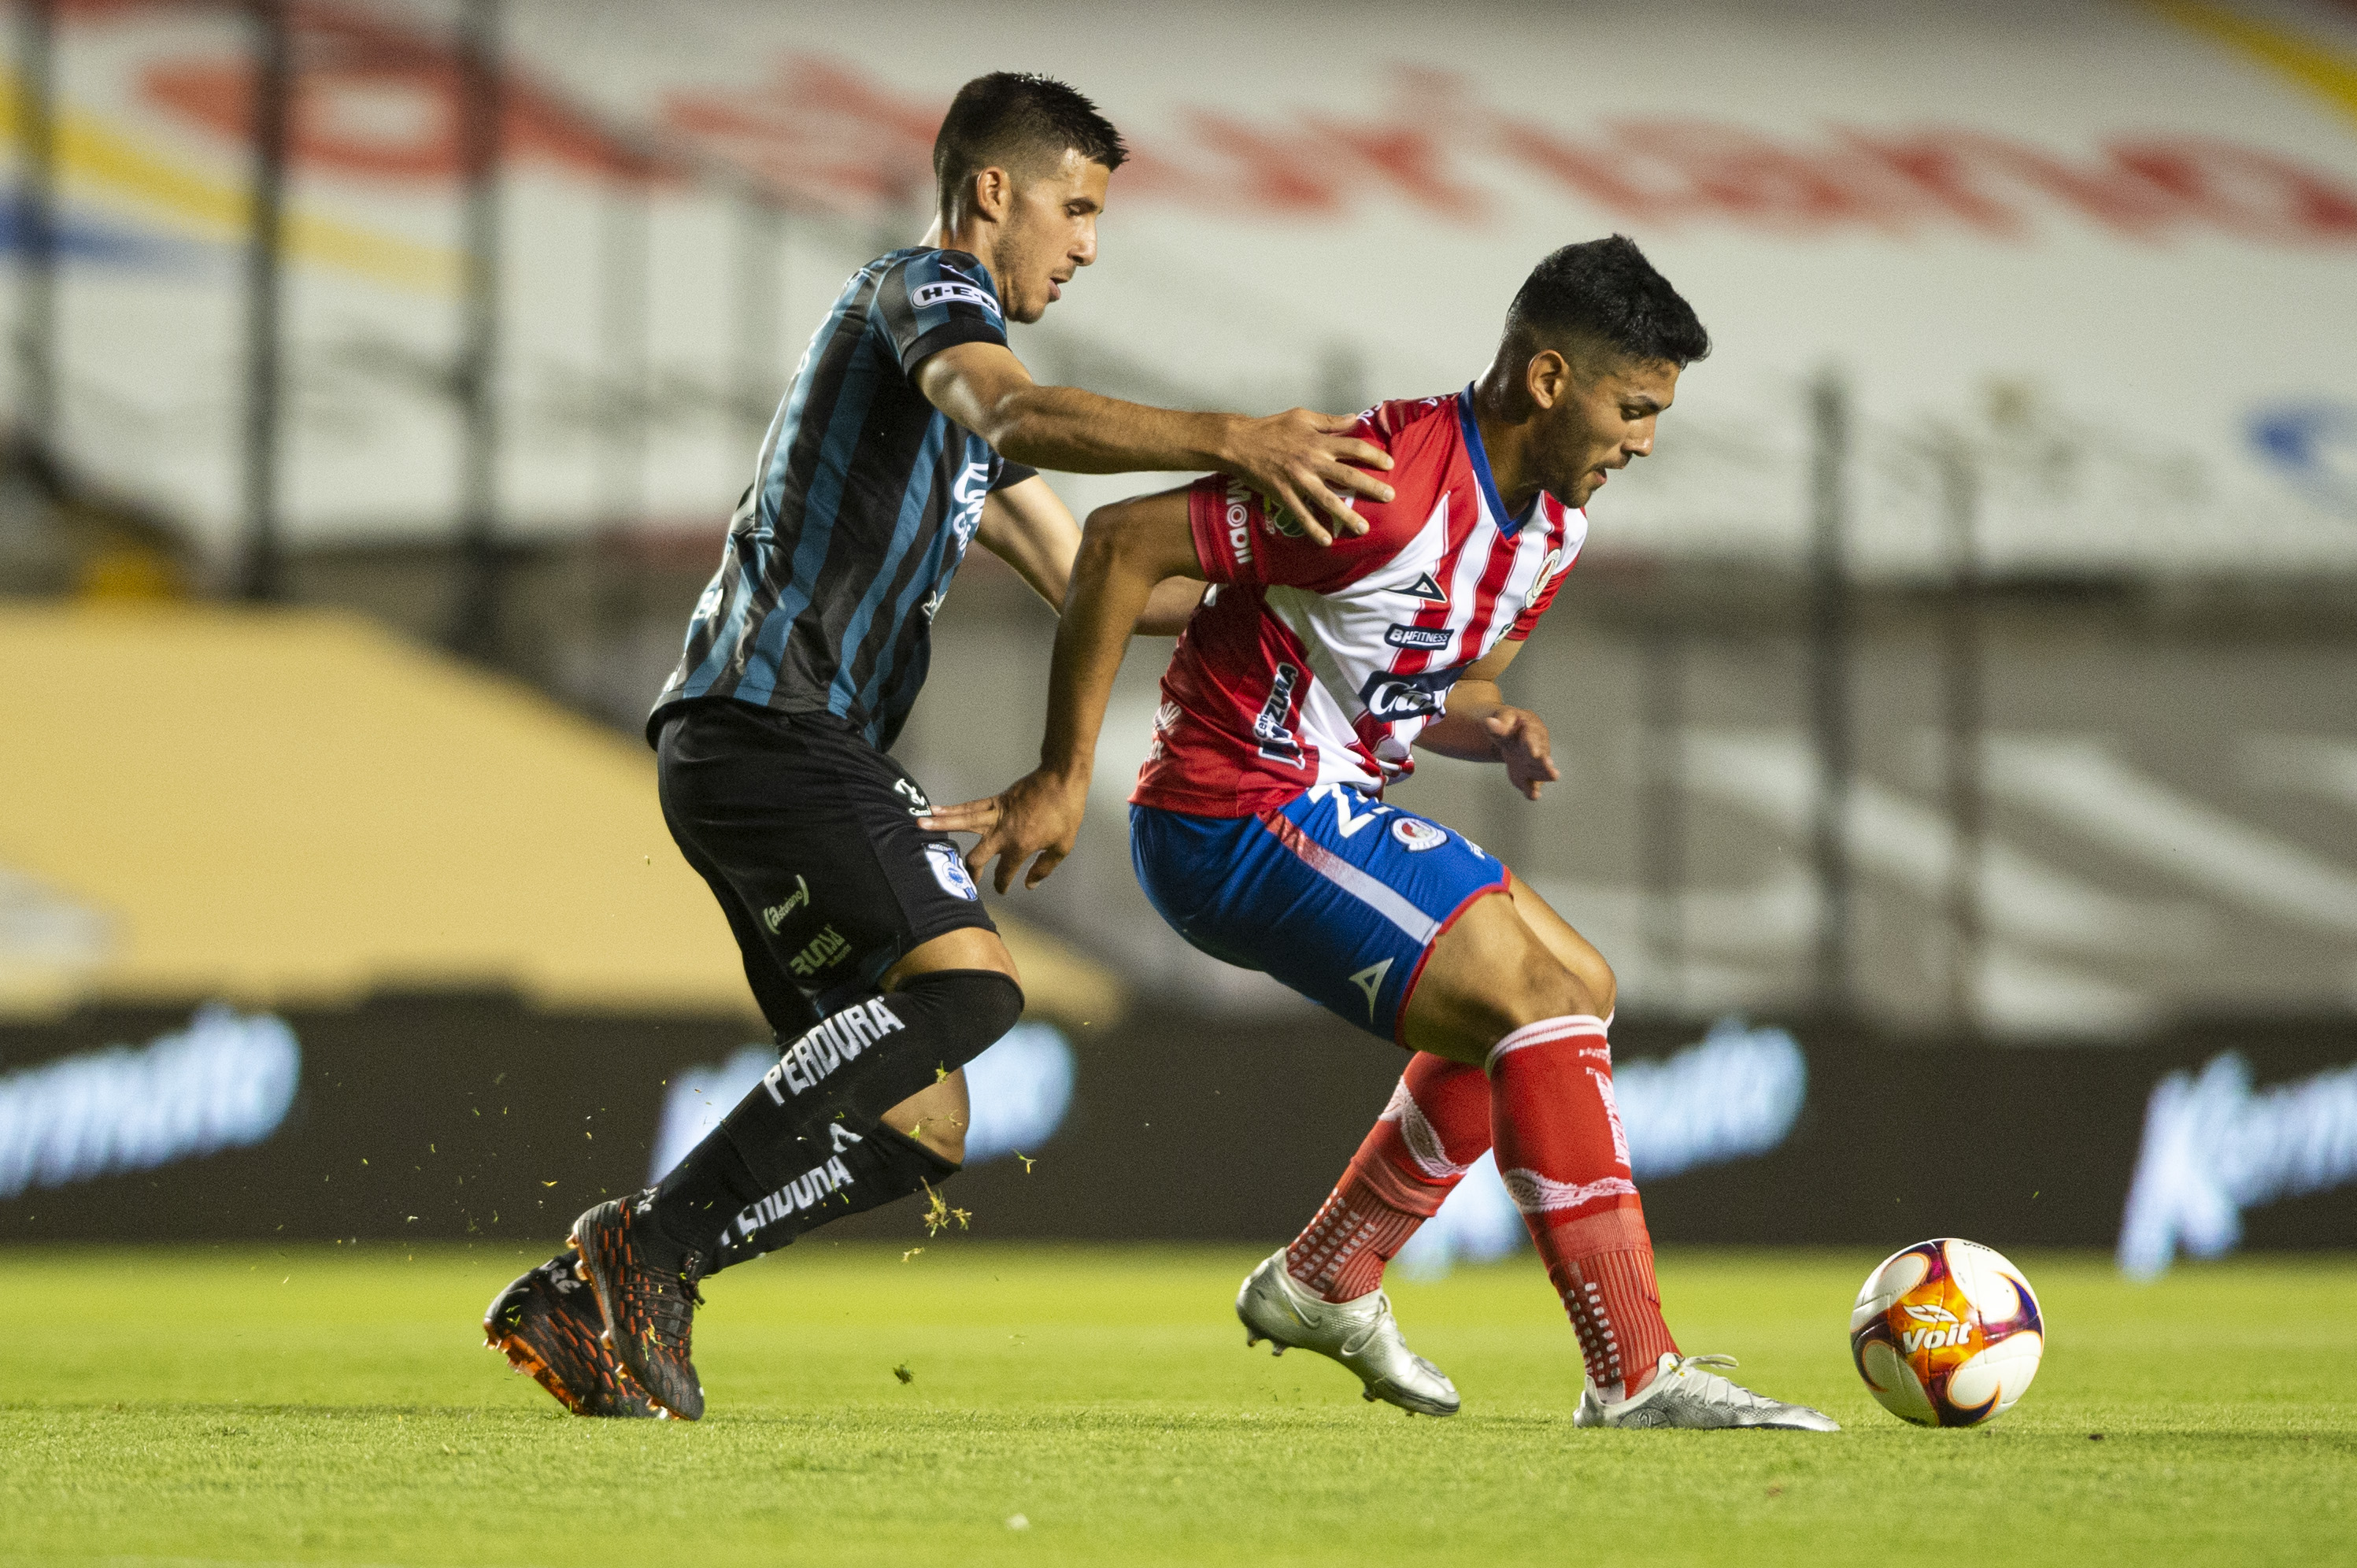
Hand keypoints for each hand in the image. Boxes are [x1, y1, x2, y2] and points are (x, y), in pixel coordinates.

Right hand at [918, 769, 1088, 892]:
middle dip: (969, 871)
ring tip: (920, 827)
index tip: (1000, 889)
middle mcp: (1003, 833)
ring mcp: (996, 815)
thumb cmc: (1065, 813)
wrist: (1062, 780)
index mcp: (1020, 846)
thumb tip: (1030, 885)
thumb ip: (1044, 868)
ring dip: (940, 826)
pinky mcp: (995, 800)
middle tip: (962, 881)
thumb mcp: (1062, 846)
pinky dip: (951, 809)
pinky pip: (970, 807)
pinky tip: (934, 810)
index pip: (1004, 872)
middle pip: (977, 857)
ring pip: (963, 823)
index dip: (1001, 884)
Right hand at [1222, 409, 1395, 544]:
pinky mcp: (1283, 494)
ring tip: (1363, 528)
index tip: (1389, 464)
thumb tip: (1353, 418)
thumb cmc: (1271, 427)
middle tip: (1390, 497)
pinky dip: (1314, 528)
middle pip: (1348, 476)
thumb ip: (1330, 421)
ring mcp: (1298, 480)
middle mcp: (1312, 462)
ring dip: (1346, 515)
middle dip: (1371, 487)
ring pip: (1328, 500)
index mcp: (1319, 442)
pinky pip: (1301, 514)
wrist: (1240, 443)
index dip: (1373, 455)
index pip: (1354, 447)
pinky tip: (1326, 540)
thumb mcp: (1302, 417)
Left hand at [1484, 708, 1560, 800]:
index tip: (1533, 753)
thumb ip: (1498, 724)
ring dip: (1545, 776)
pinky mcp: (1531, 776)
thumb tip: (1489, 723)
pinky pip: (1533, 785)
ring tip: (1549, 781)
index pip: (1532, 737)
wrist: (1511, 733)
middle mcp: (1538, 747)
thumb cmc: (1509, 723)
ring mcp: (1536, 763)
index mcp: (1532, 729)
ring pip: (1541, 771)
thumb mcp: (1503, 719)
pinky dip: (1533, 791)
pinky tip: (1533, 796)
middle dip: (1545, 763)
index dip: (1532, 745)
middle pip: (1542, 756)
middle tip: (1550, 769)